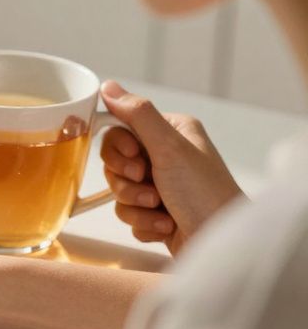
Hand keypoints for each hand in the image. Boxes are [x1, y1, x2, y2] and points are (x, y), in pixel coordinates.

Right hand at [100, 80, 243, 254]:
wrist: (219, 242)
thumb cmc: (204, 193)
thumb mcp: (170, 148)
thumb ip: (138, 115)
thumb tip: (109, 86)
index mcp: (171, 133)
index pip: (120, 130)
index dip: (119, 149)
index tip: (136, 158)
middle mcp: (165, 156)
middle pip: (115, 163)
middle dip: (126, 181)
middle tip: (149, 184)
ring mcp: (160, 185)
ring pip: (118, 191)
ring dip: (136, 205)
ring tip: (160, 209)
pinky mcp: (156, 212)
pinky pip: (128, 214)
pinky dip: (143, 222)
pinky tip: (165, 225)